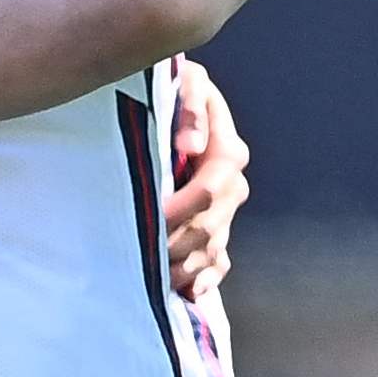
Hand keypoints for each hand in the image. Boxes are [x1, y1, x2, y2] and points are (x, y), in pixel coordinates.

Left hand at [161, 56, 248, 299]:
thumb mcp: (182, 83)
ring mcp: (226, 211)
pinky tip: (189, 293)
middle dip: (179, 242)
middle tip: (145, 255)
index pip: (213, 187)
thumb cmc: (171, 90)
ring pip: (212, 249)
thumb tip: (191, 147)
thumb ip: (189, 108)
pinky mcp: (217, 230)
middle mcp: (231, 184)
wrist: (169, 107)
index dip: (184, 206)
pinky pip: (219, 264)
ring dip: (185, 266)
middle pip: (211, 225)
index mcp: (227, 150)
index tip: (154, 215)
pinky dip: (204, 281)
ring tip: (155, 278)